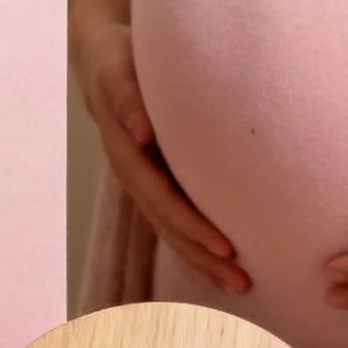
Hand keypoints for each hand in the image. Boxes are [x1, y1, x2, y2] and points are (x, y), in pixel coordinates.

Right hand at [70, 0, 248, 293]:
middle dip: (205, 258)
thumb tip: (142, 132)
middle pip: (171, 229)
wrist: (104, 61)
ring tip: (242, 286)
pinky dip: (202, 244)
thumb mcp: (115, 73)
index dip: (192, 228)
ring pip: (175, 232)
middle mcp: (137, 179)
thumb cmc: (116, 63)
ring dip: (205, 261)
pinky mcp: (160, 181)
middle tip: (243, 282)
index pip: (163, 203)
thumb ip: (126, 100)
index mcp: (128, 159)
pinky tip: (228, 261)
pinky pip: (180, 220)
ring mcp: (147, 184)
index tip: (225, 248)